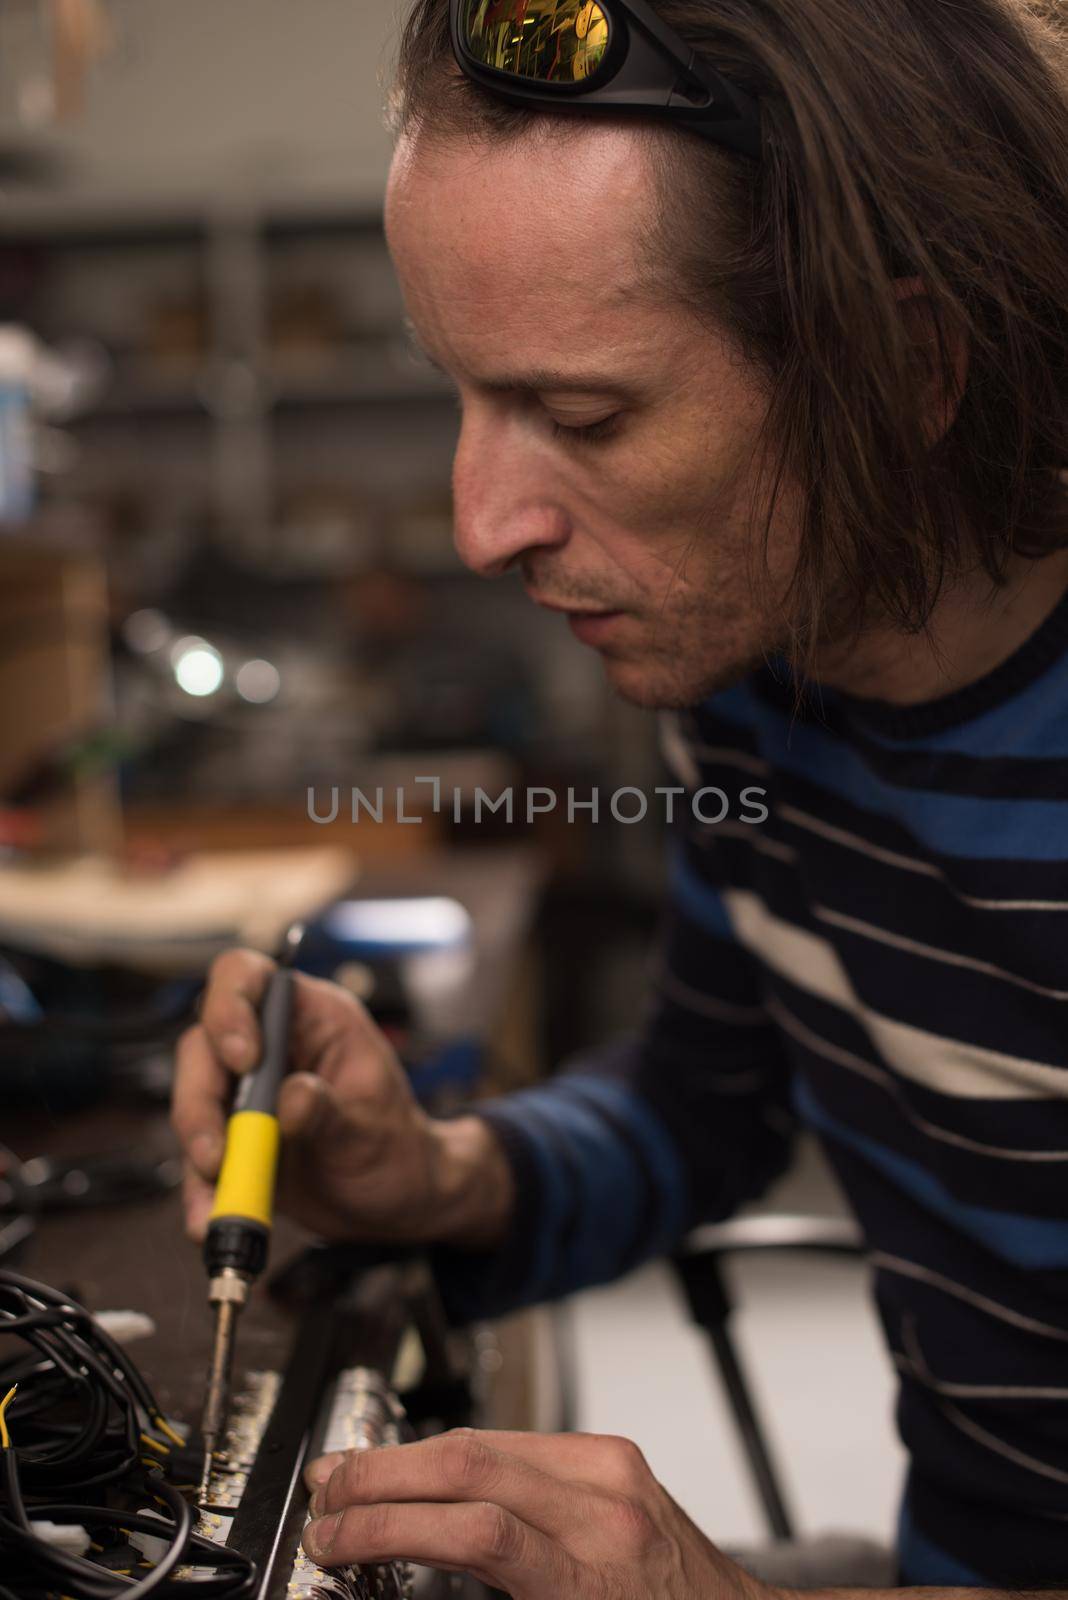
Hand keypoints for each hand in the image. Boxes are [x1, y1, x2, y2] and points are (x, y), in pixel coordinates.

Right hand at [170, 949, 511, 1247]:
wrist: (397, 1202)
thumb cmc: (396, 1147)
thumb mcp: (372, 1130)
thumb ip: (329, 1113)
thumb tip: (291, 1098)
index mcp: (312, 1017)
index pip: (249, 978)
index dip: (231, 1008)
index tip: (243, 1059)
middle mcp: (271, 1046)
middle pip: (204, 1045)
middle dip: (200, 1100)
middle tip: (217, 1153)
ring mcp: (245, 1093)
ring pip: (192, 1101)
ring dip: (196, 1153)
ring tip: (218, 1203)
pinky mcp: (232, 1138)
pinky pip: (199, 1156)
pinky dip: (200, 1191)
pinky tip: (211, 1220)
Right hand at [301, 1427, 775, 1599]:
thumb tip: (407, 1572)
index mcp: (594, 1583)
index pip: (476, 1532)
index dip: (388, 1529)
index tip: (334, 1541)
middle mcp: (606, 1513)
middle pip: (471, 1466)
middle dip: (383, 1474)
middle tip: (326, 1496)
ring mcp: (613, 1472)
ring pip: (488, 1440)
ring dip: (409, 1456)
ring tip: (355, 1476)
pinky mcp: (613, 1454)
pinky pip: (519, 1442)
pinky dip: (459, 1453)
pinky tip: (420, 1465)